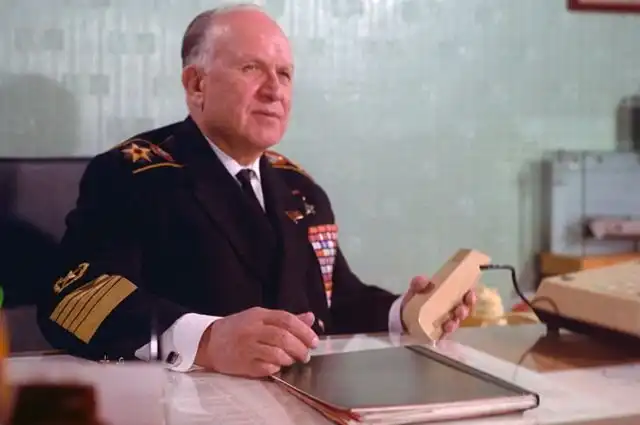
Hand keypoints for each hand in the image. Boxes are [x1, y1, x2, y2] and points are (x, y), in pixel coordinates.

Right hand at [195, 307, 318, 377]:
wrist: (209, 342)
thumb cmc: (238, 329)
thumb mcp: (260, 317)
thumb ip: (286, 319)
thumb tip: (310, 318)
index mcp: (259, 315)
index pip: (286, 319)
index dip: (304, 331)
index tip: (314, 341)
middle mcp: (252, 330)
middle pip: (283, 337)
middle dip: (300, 348)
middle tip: (306, 355)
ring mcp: (247, 347)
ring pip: (276, 353)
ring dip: (289, 359)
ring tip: (292, 360)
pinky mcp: (242, 364)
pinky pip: (265, 368)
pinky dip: (276, 368)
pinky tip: (277, 366)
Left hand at [401, 276, 476, 337]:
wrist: (402, 315)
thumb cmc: (414, 299)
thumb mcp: (415, 288)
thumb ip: (418, 283)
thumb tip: (423, 280)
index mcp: (449, 297)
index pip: (465, 296)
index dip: (470, 295)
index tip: (470, 293)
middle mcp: (451, 310)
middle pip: (463, 310)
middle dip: (465, 309)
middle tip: (462, 309)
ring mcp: (445, 322)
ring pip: (455, 322)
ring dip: (456, 322)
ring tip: (452, 322)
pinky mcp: (438, 333)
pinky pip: (444, 334)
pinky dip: (446, 332)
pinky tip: (445, 329)